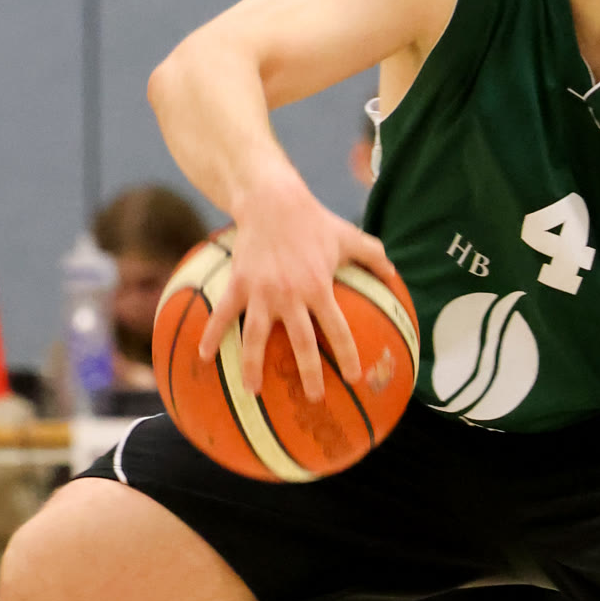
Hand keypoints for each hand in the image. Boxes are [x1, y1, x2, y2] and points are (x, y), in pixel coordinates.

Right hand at [202, 173, 398, 399]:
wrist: (272, 201)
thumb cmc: (313, 221)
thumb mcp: (349, 236)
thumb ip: (374, 256)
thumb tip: (395, 274)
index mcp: (319, 288)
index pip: (338, 330)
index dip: (347, 355)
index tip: (353, 378)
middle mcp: (291, 295)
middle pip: (301, 343)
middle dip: (308, 373)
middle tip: (312, 398)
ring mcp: (261, 292)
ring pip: (255, 337)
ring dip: (252, 367)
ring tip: (252, 391)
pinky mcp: (238, 284)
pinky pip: (222, 315)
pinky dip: (212, 336)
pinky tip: (204, 357)